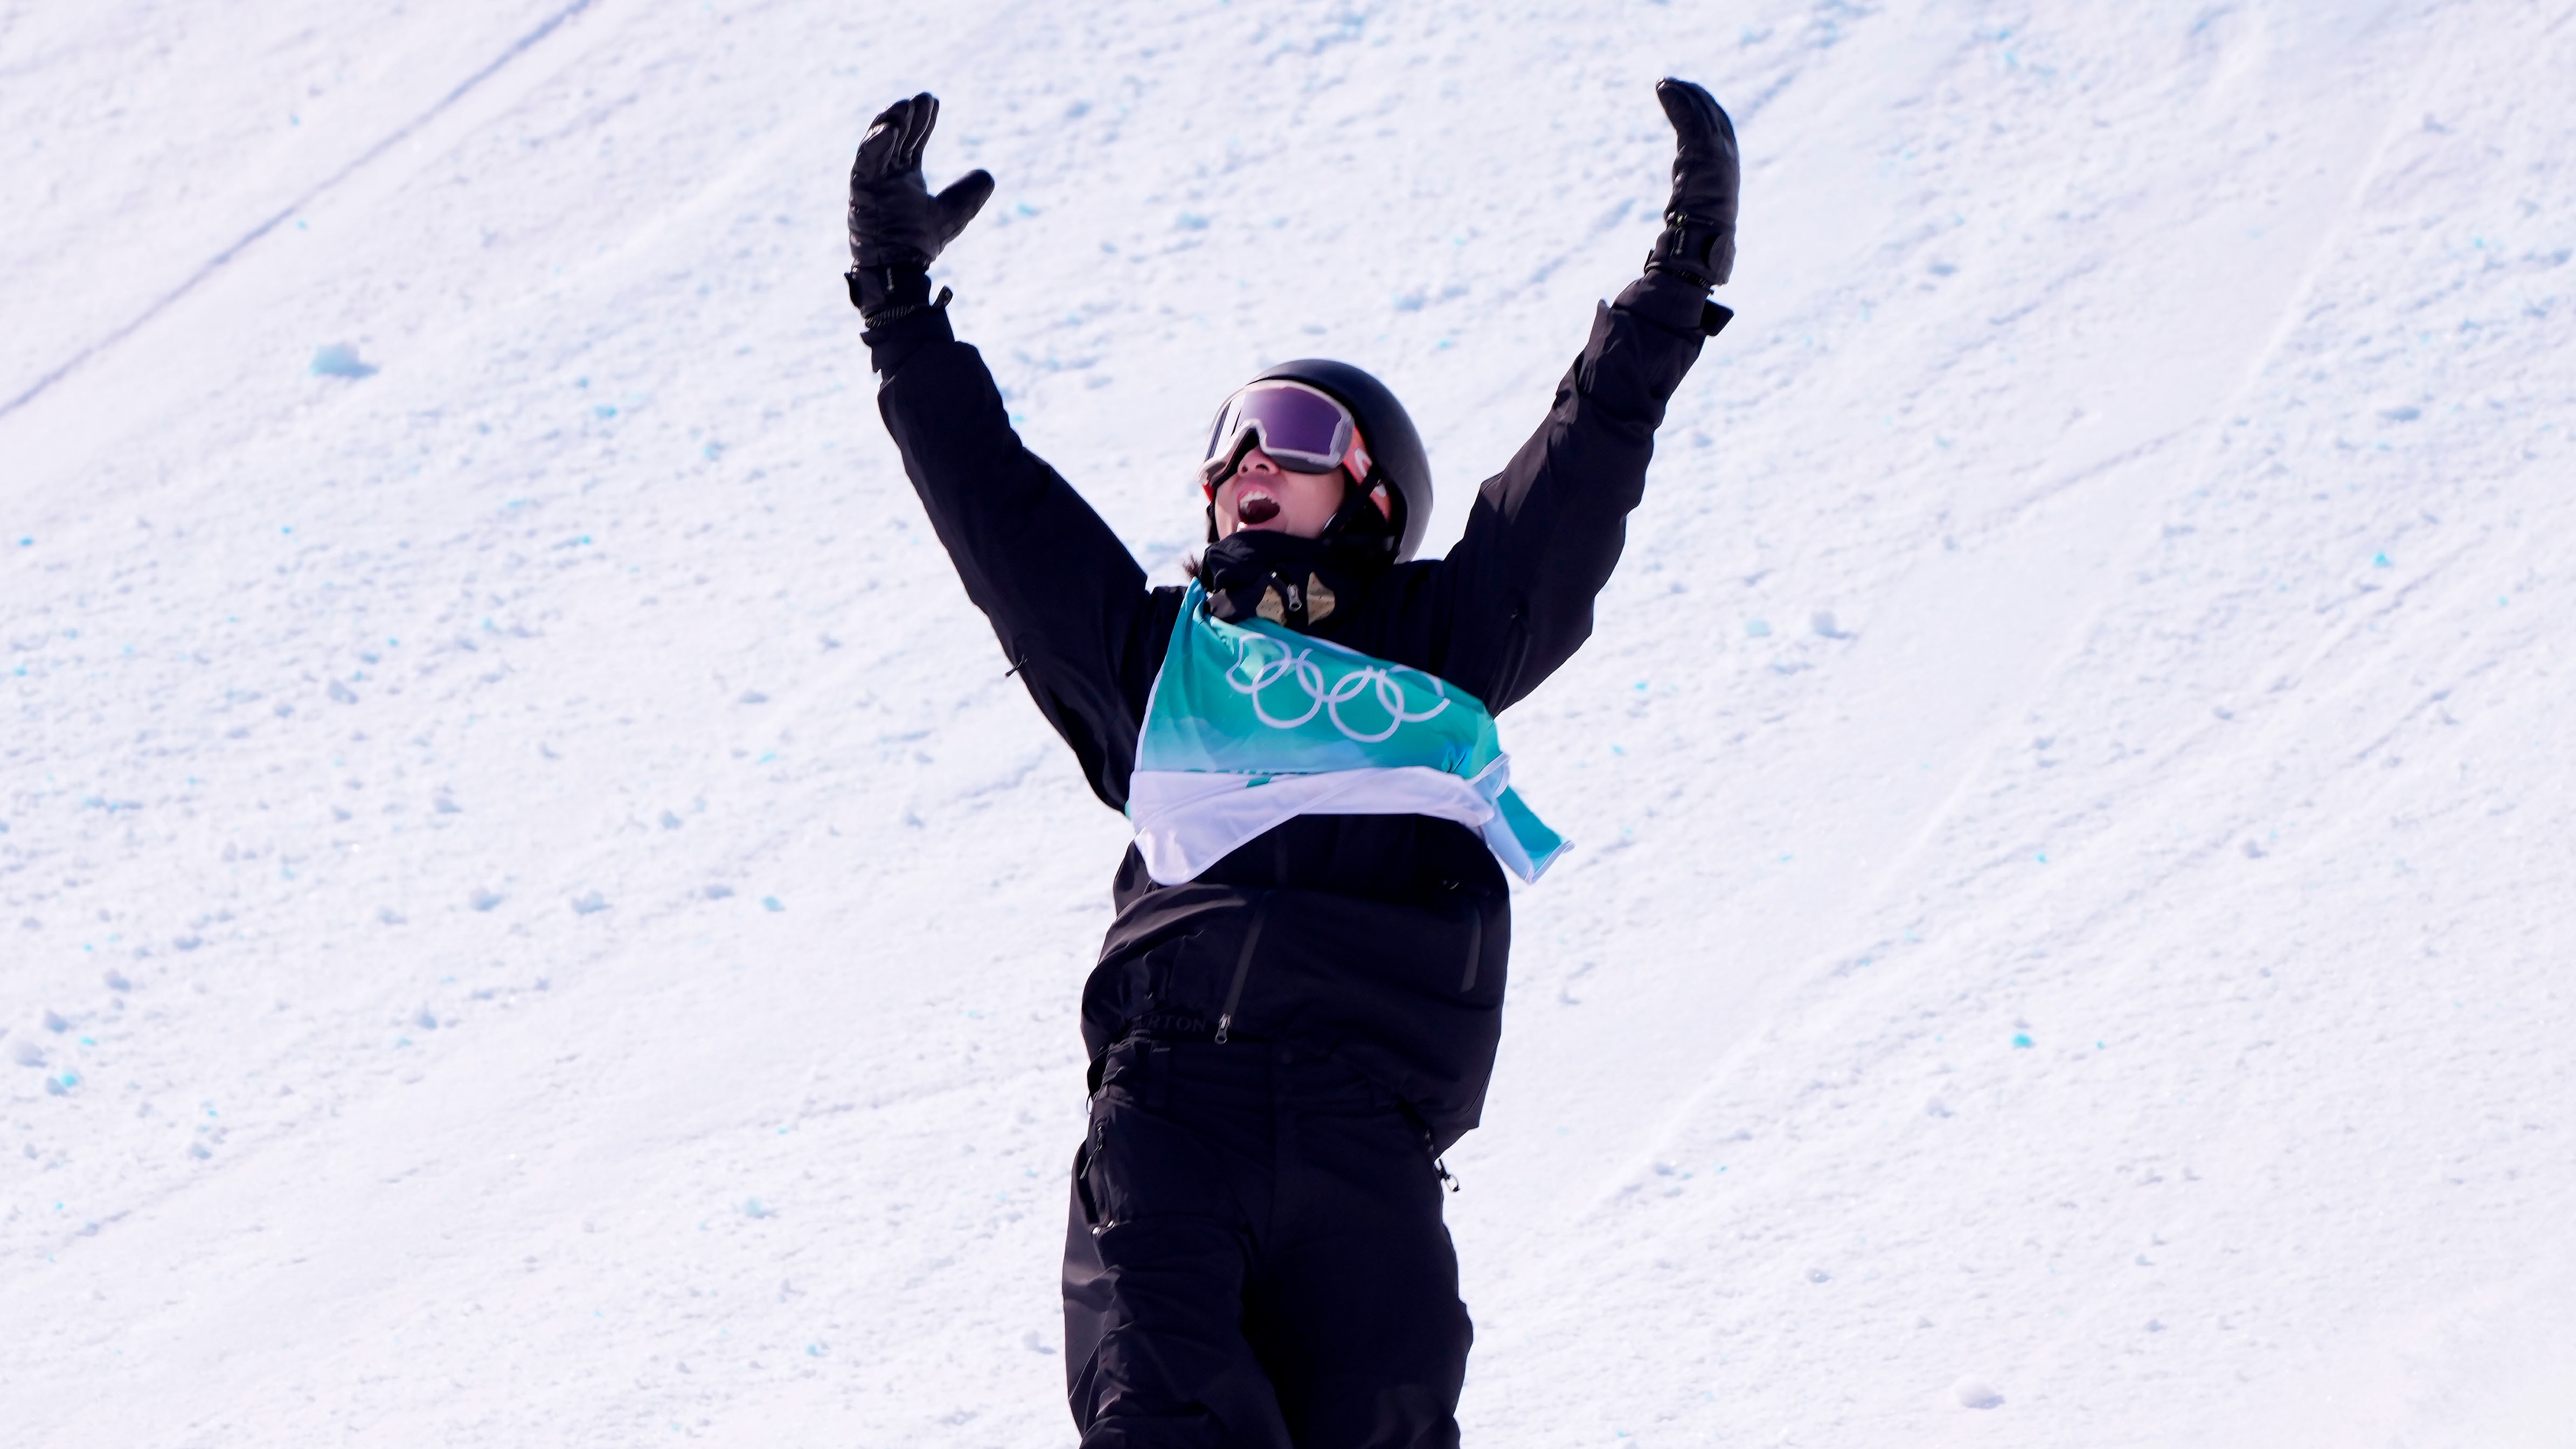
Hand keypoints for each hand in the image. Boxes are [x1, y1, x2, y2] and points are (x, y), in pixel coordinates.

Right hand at [847, 92, 994, 271]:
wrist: (899, 270)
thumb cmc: (919, 243)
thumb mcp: (953, 213)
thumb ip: (968, 194)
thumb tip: (989, 175)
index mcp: (905, 176)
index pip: (914, 142)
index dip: (924, 122)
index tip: (934, 102)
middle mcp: (887, 174)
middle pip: (898, 137)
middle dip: (910, 117)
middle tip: (923, 98)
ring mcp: (872, 180)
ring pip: (879, 143)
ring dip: (891, 123)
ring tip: (905, 105)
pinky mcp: (860, 189)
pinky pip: (865, 161)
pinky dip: (875, 144)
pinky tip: (889, 128)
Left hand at [1644, 78, 1737, 288]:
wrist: (1705, 237)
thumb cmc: (1701, 231)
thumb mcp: (1699, 206)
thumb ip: (1694, 196)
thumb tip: (1679, 215)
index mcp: (1729, 162)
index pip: (1720, 125)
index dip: (1705, 108)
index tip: (1688, 96)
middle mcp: (1727, 151)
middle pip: (1711, 112)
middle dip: (1693, 95)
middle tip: (1672, 83)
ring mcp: (1716, 149)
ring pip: (1699, 110)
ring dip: (1681, 93)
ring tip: (1664, 83)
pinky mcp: (1702, 150)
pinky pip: (1688, 116)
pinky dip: (1676, 100)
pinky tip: (1664, 89)